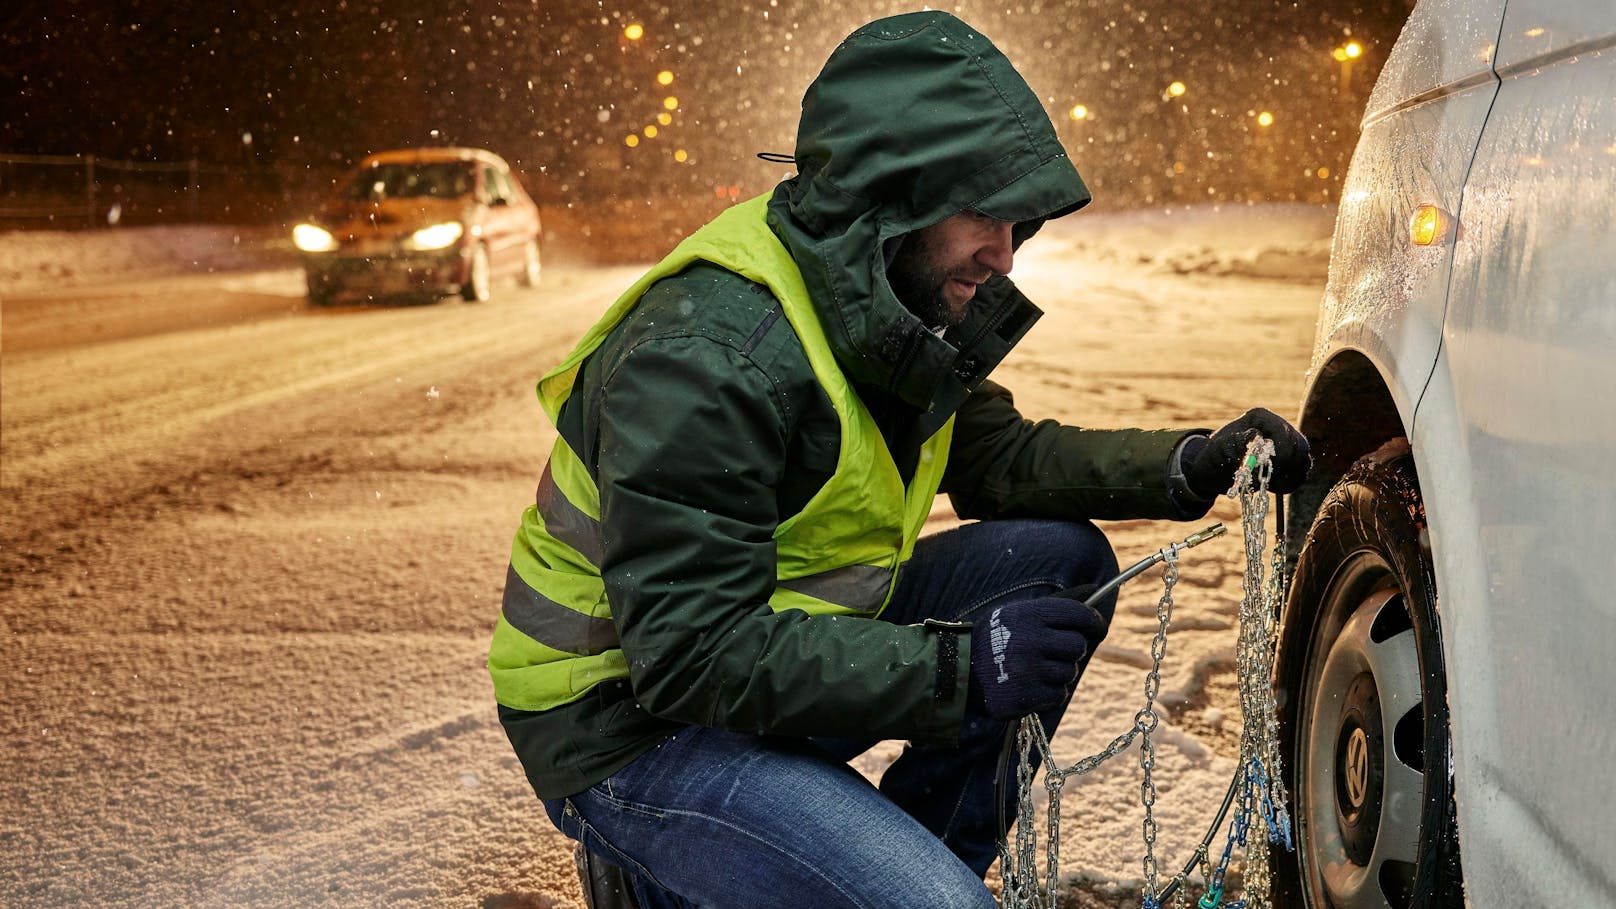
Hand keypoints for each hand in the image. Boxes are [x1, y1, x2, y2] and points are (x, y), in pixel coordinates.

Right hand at [967, 596, 1109, 719]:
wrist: (956, 673)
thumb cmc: (993, 640)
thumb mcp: (1015, 614)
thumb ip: (1053, 606)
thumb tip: (1093, 590)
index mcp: (1027, 615)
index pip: (1078, 614)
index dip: (1094, 622)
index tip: (1097, 629)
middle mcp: (1029, 640)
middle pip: (1077, 647)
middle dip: (1070, 651)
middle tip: (1054, 653)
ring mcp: (1027, 670)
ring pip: (1069, 673)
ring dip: (1058, 674)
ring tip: (1035, 671)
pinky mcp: (1025, 696)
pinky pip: (1058, 695)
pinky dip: (1049, 694)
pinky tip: (1031, 687)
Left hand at [1185, 407, 1309, 497]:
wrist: (1215, 467)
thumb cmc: (1216, 454)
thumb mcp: (1221, 448)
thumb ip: (1238, 442)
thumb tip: (1255, 436)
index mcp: (1260, 417)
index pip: (1283, 433)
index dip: (1280, 454)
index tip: (1264, 471)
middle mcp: (1277, 426)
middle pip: (1299, 447)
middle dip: (1286, 467)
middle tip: (1268, 481)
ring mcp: (1286, 442)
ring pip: (1303, 459)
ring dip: (1289, 476)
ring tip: (1268, 484)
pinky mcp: (1290, 458)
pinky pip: (1302, 471)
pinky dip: (1291, 481)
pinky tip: (1274, 486)